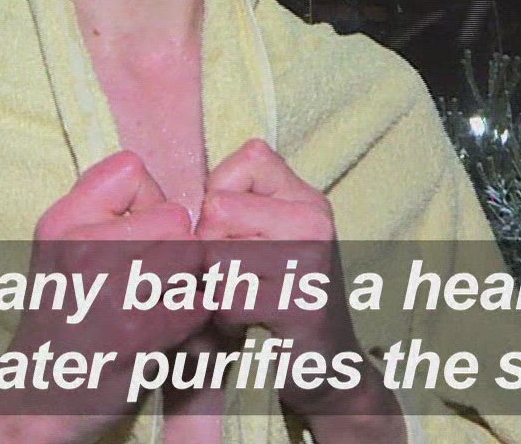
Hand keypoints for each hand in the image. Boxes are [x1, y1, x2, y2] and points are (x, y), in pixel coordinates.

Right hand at [0, 151, 208, 442]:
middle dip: (177, 243)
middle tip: (157, 275)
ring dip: (189, 280)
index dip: (146, 200)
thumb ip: (99, 201)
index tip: (134, 234)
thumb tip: (150, 177)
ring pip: (193, 256)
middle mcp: (83, 249)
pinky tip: (168, 328)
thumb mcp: (59, 242)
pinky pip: (199, 301)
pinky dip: (193, 316)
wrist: (38, 393)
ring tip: (162, 300)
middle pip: (176, 217)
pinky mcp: (141, 332)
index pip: (132, 170)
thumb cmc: (60, 312)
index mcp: (62, 221)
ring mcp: (113, 290)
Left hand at [198, 140, 396, 431]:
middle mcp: (316, 220)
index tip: (235, 232)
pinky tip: (245, 322)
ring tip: (239, 298)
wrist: (326, 363)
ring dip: (214, 284)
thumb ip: (236, 205)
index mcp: (308, 198)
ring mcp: (312, 261)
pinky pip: (228, 297)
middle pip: (220, 208)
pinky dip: (223, 316)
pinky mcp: (302, 304)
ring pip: (217, 253)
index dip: (222, 195)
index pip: (249, 157)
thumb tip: (193, 204)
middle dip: (209, 245)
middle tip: (232, 274)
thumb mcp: (267, 239)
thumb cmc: (279, 296)